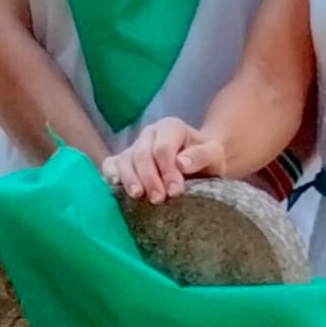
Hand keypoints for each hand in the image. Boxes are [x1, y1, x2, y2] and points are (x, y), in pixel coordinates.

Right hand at [102, 120, 226, 202]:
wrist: (196, 167)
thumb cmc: (205, 161)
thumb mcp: (214, 156)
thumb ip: (203, 156)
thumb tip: (181, 163)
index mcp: (171, 127)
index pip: (164, 148)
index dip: (168, 170)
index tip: (175, 191)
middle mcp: (149, 134)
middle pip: (142, 155)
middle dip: (149, 178)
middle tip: (158, 199)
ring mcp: (134, 146)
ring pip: (125, 160)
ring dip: (130, 179)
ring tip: (138, 196)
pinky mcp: (123, 160)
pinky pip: (111, 164)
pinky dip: (111, 174)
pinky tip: (115, 185)